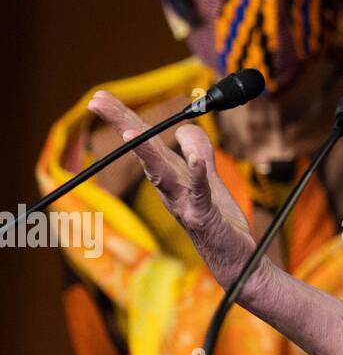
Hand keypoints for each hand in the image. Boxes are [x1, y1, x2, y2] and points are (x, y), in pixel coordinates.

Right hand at [87, 90, 259, 292]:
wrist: (233, 258)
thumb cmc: (217, 219)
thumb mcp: (209, 179)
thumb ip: (198, 152)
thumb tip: (184, 127)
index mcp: (170, 175)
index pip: (145, 141)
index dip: (125, 118)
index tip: (99, 96)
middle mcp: (170, 187)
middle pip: (145, 151)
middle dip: (122, 125)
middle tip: (96, 102)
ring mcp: (184, 203)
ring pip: (161, 173)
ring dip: (145, 153)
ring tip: (126, 131)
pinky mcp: (204, 217)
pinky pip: (201, 193)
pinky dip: (198, 175)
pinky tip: (196, 160)